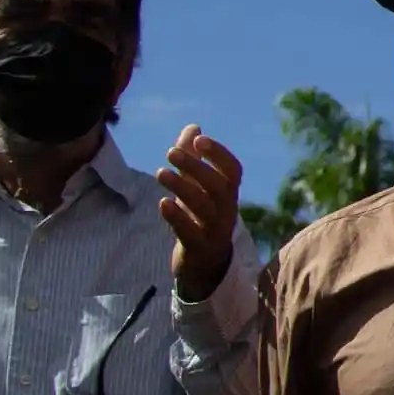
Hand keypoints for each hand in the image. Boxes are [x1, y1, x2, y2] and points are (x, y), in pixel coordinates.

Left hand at [156, 126, 241, 303]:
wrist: (204, 267)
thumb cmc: (200, 220)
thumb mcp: (198, 190)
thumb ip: (195, 159)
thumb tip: (193, 128)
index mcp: (229, 196)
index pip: (233, 171)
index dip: (219, 154)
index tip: (199, 139)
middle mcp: (226, 211)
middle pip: (219, 186)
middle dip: (196, 167)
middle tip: (170, 152)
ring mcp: (214, 231)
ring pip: (205, 208)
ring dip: (183, 187)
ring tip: (160, 172)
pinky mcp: (197, 249)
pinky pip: (190, 233)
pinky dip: (177, 217)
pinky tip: (163, 203)